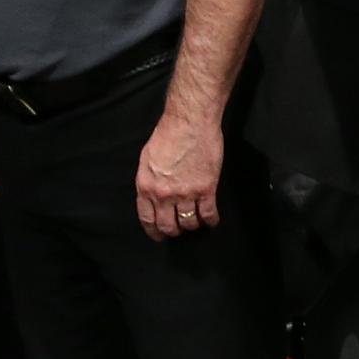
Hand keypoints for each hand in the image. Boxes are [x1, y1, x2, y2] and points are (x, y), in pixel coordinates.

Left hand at [135, 109, 222, 239]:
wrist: (189, 123)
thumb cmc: (168, 135)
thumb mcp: (147, 159)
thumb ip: (149, 180)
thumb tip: (152, 195)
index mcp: (146, 186)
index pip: (148, 219)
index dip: (154, 231)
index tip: (159, 235)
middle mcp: (164, 195)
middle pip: (168, 226)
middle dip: (173, 231)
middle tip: (178, 230)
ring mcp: (186, 194)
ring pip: (189, 223)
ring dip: (192, 226)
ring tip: (195, 222)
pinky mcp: (206, 189)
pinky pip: (208, 214)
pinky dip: (210, 221)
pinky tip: (211, 220)